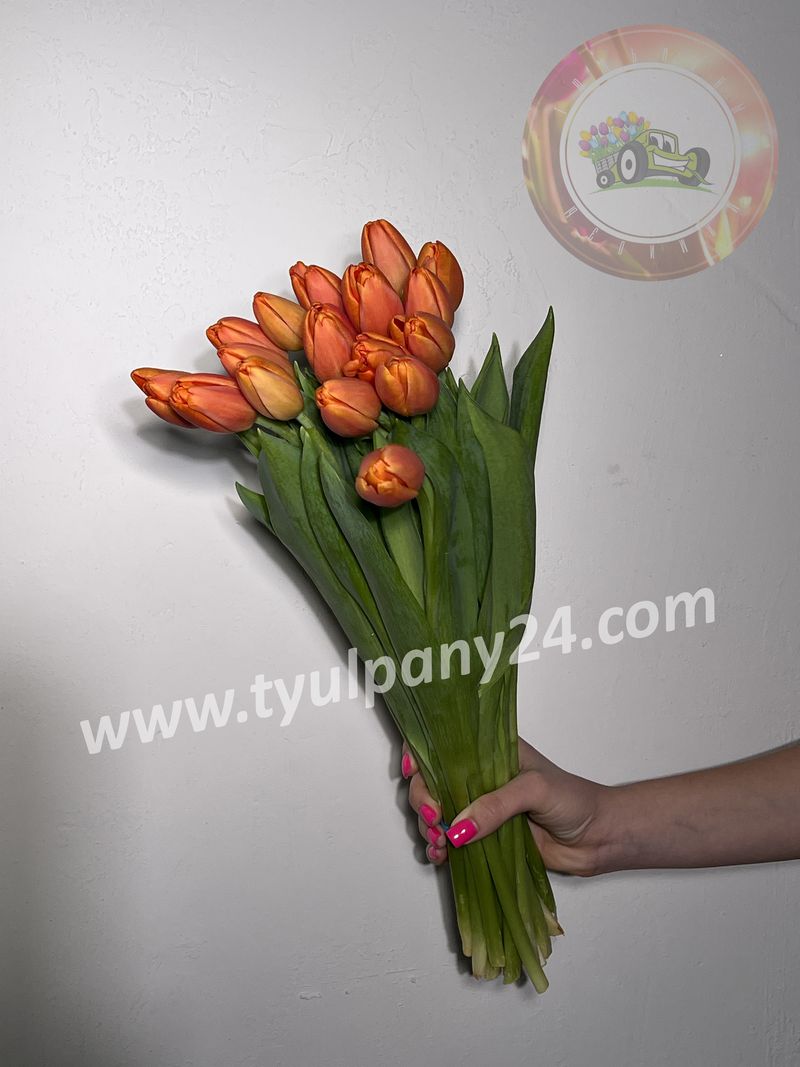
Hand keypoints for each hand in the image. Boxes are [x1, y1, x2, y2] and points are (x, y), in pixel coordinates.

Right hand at [401, 738, 612, 876]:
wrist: (597, 838)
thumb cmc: (573, 800)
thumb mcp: (535, 790)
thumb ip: (496, 805)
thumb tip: (457, 827)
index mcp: (490, 752)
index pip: (445, 745)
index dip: (421, 755)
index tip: (412, 773)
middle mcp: (479, 777)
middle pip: (432, 781)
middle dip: (423, 799)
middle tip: (432, 818)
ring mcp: (480, 809)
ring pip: (437, 813)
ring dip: (428, 827)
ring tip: (438, 844)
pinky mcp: (483, 838)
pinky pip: (450, 841)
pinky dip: (439, 848)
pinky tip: (441, 856)